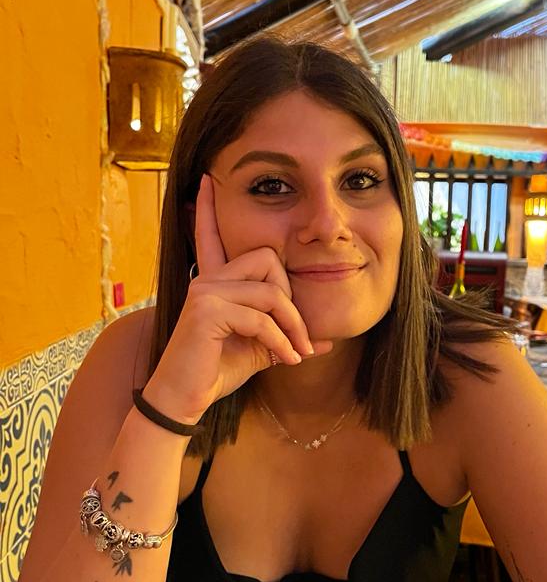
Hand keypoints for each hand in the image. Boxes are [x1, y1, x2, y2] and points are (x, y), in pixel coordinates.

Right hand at [144, 175, 333, 421]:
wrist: (185, 401)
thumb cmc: (217, 373)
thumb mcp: (260, 350)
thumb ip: (286, 337)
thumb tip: (326, 341)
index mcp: (214, 282)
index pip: (212, 237)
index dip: (210, 210)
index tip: (207, 180)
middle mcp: (207, 279)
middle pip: (267, 260)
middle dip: (291, 300)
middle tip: (299, 336)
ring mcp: (204, 292)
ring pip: (271, 293)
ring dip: (292, 327)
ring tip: (296, 354)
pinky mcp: (206, 311)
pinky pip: (261, 318)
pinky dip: (281, 342)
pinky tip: (285, 360)